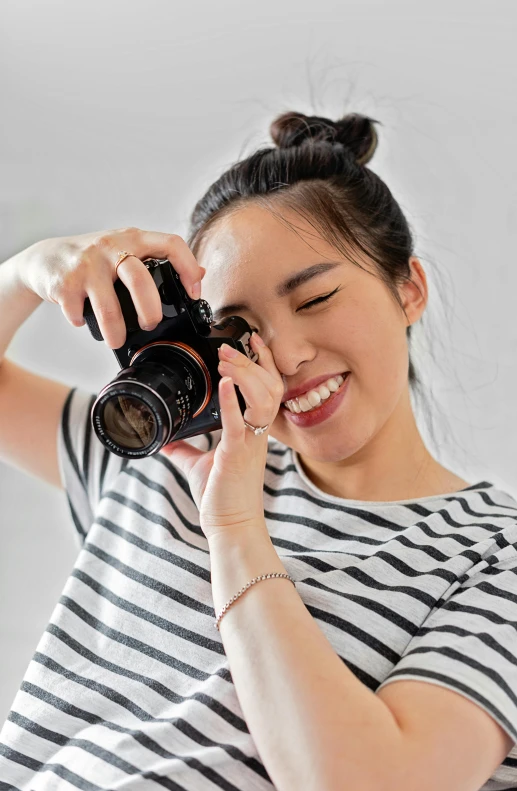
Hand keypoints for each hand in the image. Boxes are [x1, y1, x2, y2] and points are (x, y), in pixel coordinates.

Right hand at [16, 228, 204, 348]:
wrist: (45, 258)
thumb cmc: (95, 259)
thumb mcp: (127, 250)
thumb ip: (159, 259)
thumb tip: (200, 273)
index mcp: (134, 239)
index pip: (171, 244)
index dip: (187, 269)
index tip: (193, 293)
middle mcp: (111, 247)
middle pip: (140, 279)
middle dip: (150, 310)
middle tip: (151, 324)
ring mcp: (86, 265)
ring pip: (109, 306)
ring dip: (116, 331)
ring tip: (117, 340)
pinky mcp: (64, 283)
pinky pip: (78, 312)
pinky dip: (82, 322)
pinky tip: (82, 321)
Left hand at [160, 333, 283, 541]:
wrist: (230, 525)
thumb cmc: (221, 497)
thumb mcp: (198, 465)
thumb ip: (184, 447)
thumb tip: (164, 439)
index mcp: (253, 430)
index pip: (268, 388)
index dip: (264, 362)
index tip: (254, 340)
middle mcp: (257, 432)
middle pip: (270, 385)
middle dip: (252, 361)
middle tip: (229, 345)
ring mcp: (250, 442)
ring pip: (263, 397)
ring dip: (245, 374)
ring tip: (226, 359)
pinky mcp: (237, 454)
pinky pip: (239, 422)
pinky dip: (232, 401)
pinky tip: (224, 383)